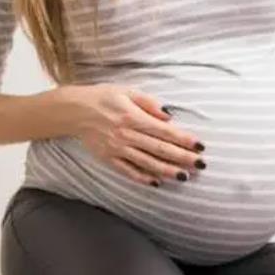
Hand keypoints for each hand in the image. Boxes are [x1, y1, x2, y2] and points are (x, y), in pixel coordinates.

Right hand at [60, 84, 205, 186]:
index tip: (200, 146)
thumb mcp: (127, 91)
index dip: (184, 140)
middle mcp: (126, 135)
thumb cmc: (104, 97)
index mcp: (133, 117)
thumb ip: (149, 103)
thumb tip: (169, 117)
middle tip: (201, 165)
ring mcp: (117, 149)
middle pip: (160, 149)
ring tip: (185, 177)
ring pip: (147, 163)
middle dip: (182, 158)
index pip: (165, 131)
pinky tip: (157, 183)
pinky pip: (128, 171)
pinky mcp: (108, 159)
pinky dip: (143, 178)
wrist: (73, 110)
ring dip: (167, 171)